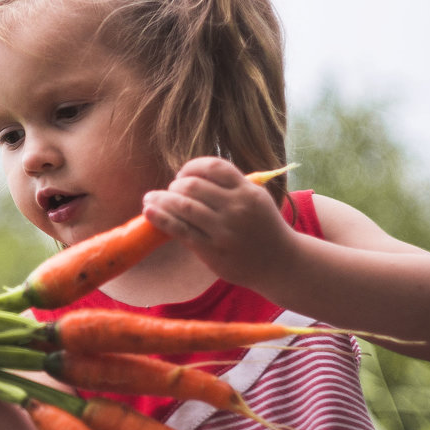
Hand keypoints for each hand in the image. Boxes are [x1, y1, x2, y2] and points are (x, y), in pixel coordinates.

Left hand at [141, 157, 296, 287]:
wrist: (281, 264)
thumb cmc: (264, 229)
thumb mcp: (256, 200)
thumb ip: (231, 187)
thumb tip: (191, 177)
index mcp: (247, 191)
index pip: (213, 166)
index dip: (191, 167)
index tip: (183, 174)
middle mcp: (236, 207)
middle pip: (193, 185)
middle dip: (175, 185)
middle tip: (170, 191)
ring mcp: (224, 230)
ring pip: (183, 206)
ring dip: (161, 199)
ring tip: (150, 198)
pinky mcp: (212, 250)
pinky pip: (180, 230)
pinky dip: (160, 218)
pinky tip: (148, 212)